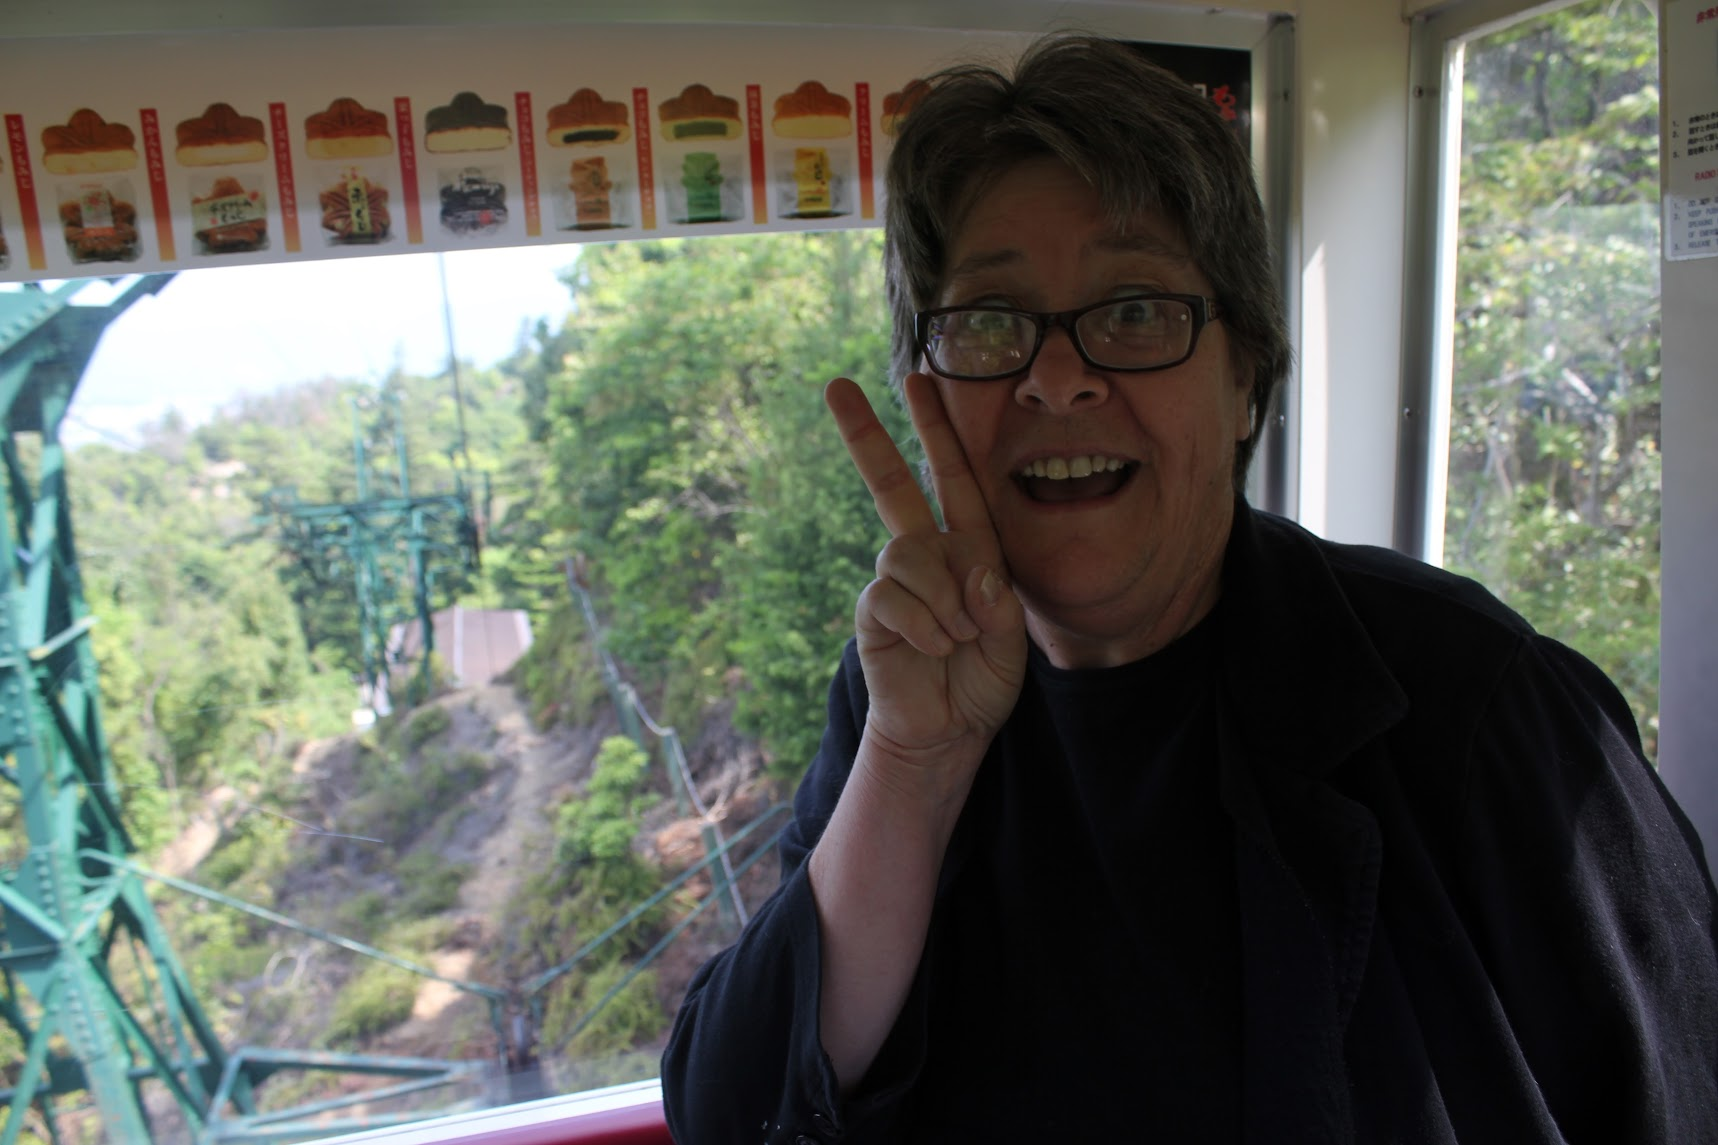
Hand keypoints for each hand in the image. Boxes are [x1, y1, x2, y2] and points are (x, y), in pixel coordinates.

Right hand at [825, 373, 1027, 791]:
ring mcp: (896, 582)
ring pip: (906, 551)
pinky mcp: (873, 612)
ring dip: (942, 598)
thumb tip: (975, 571)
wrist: (948, 729)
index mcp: (969, 546)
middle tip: (835, 386)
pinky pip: (891, 595)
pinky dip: (924, 623)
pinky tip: (936, 647)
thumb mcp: (1012, 644)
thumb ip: (1000, 607)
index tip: (917, 380)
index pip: (953, 476)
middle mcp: (928, 554)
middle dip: (865, 435)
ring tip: (959, 637)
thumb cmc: (982, 681)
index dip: (936, 430)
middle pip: (890, 483)